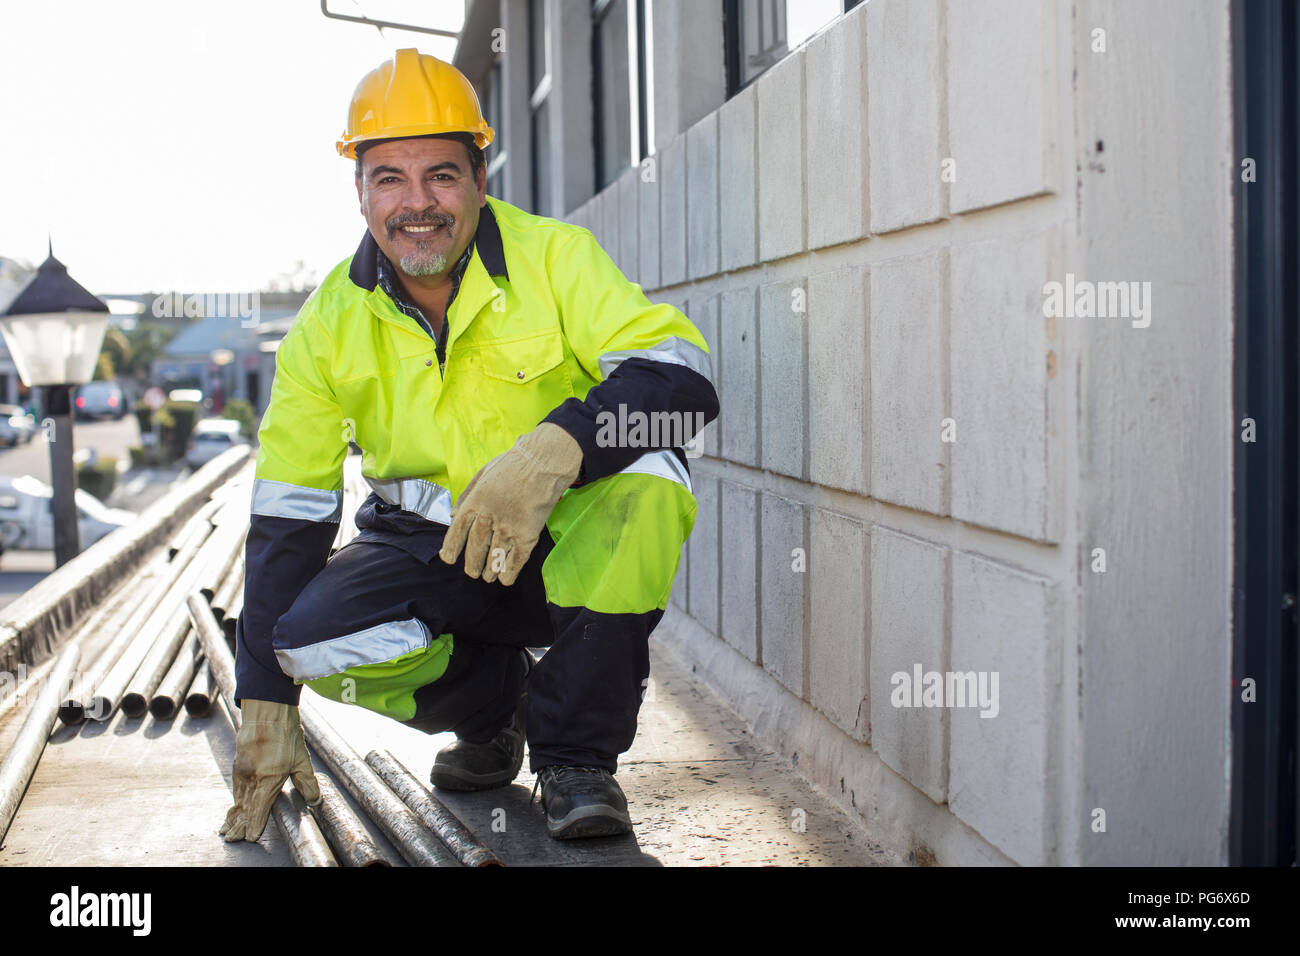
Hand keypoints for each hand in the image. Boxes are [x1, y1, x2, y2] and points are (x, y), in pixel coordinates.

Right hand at [220, 699, 319, 842]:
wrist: (267, 711)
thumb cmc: (285, 733)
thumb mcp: (302, 759)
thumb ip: (307, 782)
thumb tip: (315, 799)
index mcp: (268, 779)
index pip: (258, 810)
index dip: (254, 825)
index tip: (251, 836)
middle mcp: (252, 778)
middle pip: (243, 808)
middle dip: (238, 825)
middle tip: (232, 837)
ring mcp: (242, 771)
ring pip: (237, 799)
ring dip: (233, 814)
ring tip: (227, 828)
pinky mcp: (238, 764)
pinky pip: (236, 787)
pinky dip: (234, 799)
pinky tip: (234, 805)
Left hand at [439, 422, 582, 585]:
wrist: (544, 463)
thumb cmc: (513, 464)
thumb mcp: (482, 474)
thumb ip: (466, 495)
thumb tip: (453, 515)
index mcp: (475, 502)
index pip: (457, 531)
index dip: (451, 547)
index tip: (448, 558)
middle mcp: (488, 517)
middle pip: (475, 548)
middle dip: (472, 564)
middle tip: (473, 572)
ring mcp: (508, 527)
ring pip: (494, 558)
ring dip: (490, 570)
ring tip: (488, 577)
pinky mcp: (527, 535)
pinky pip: (516, 560)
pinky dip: (509, 572)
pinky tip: (505, 579)